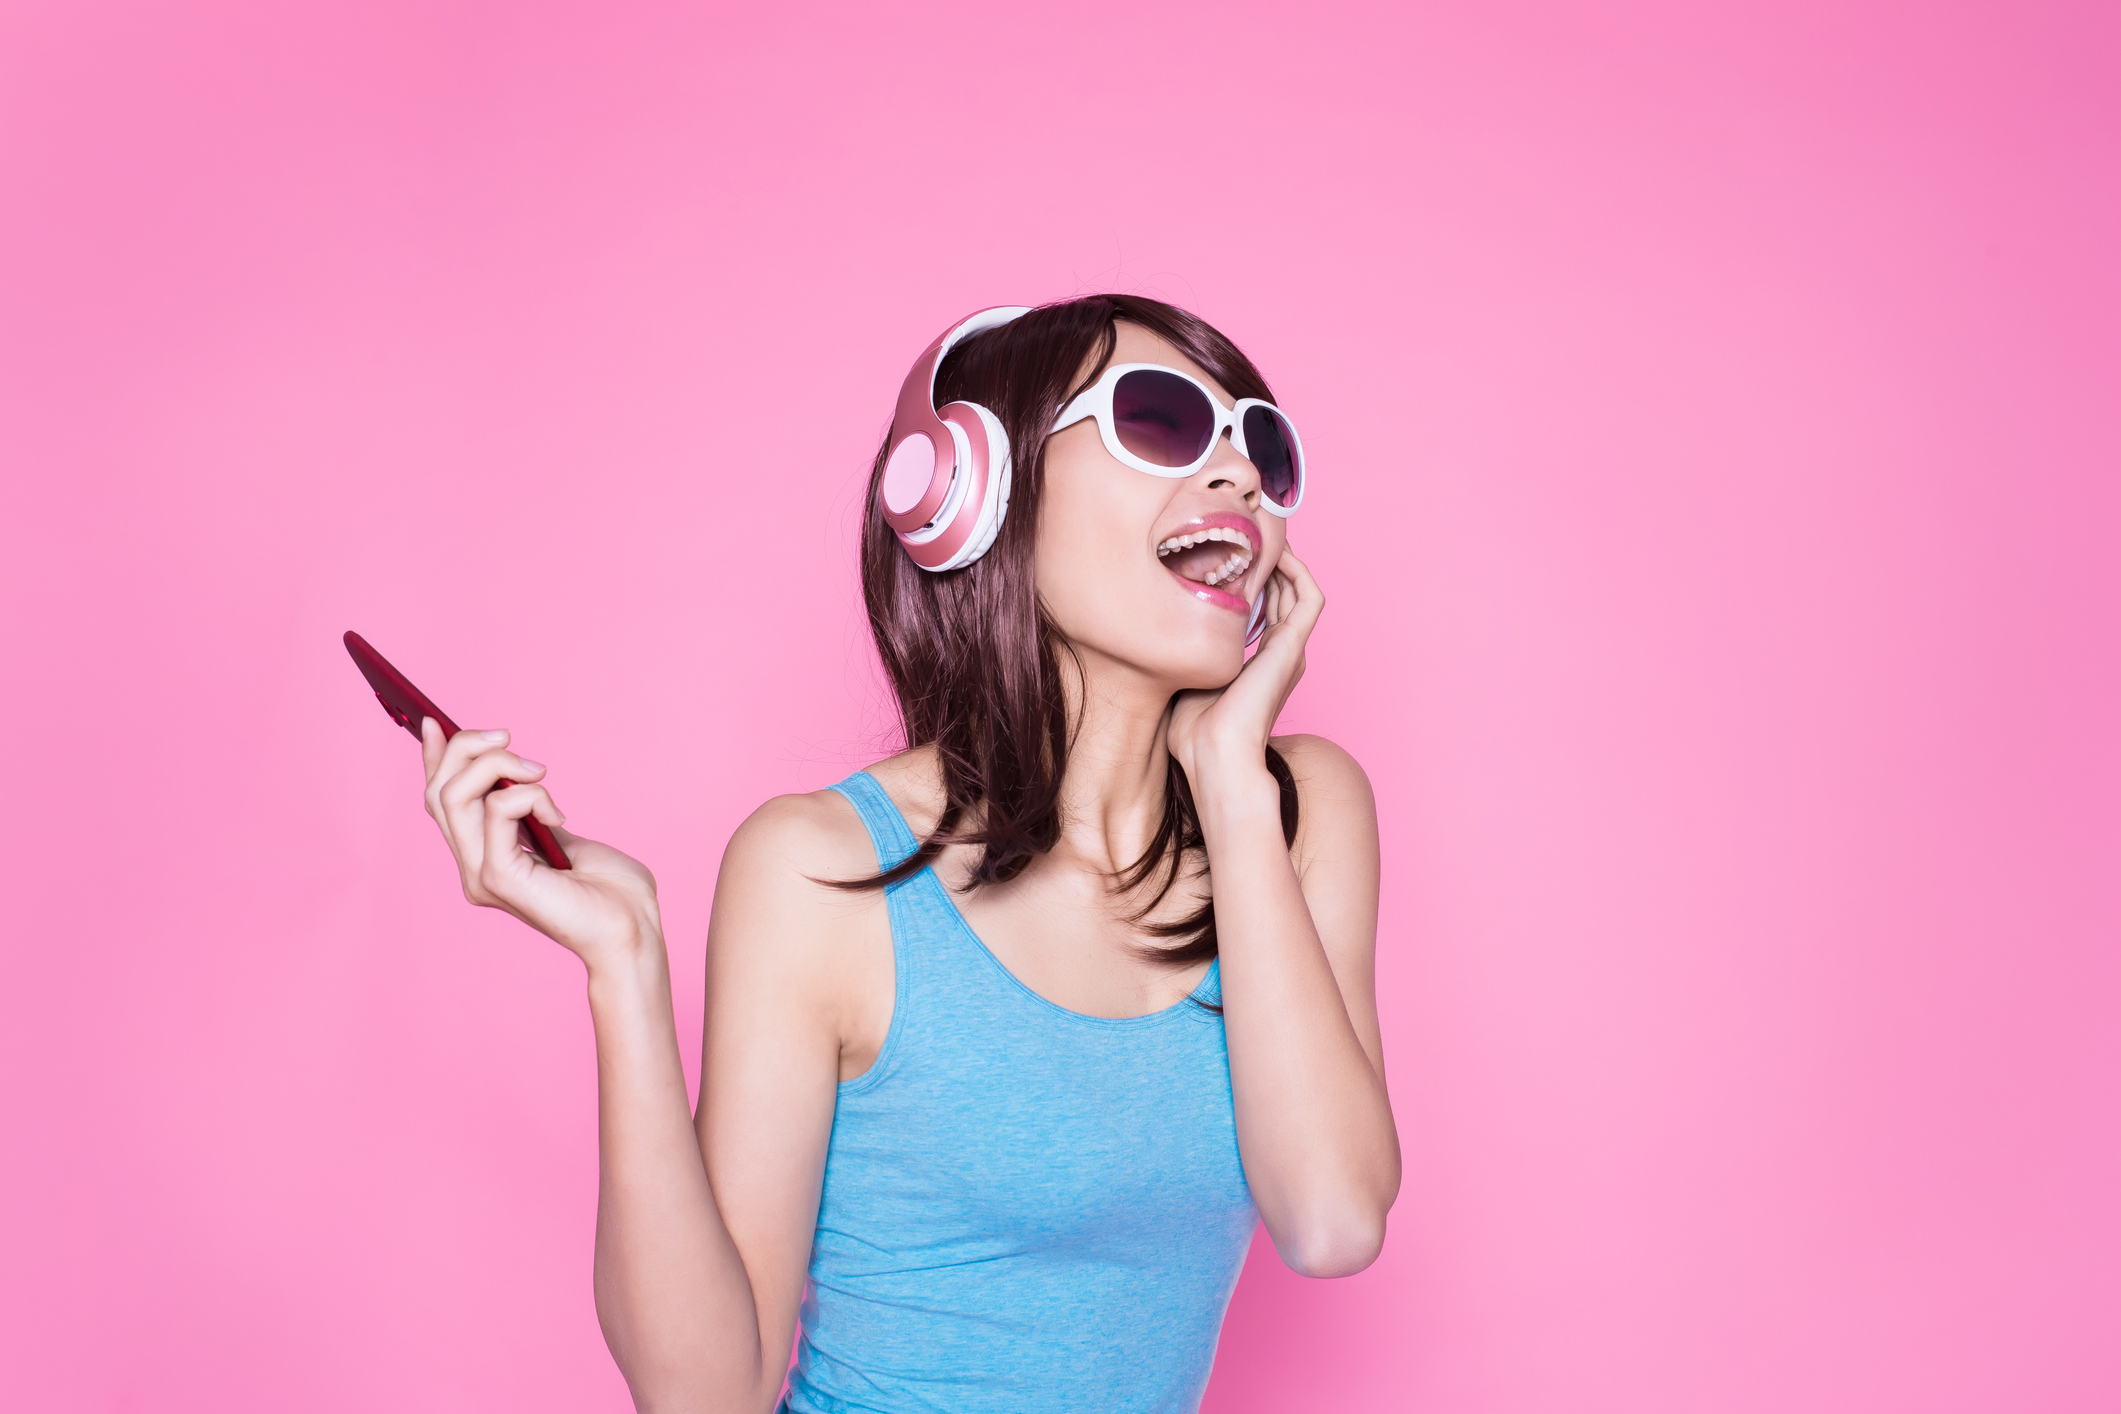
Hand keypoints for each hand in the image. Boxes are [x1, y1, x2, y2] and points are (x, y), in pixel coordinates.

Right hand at [421, 718, 661, 969]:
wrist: (633, 930)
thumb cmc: (611, 888)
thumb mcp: (561, 833)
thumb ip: (529, 809)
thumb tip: (513, 770)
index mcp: (484, 858)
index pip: (440, 803)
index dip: (433, 760)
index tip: (434, 722)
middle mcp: (473, 868)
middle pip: (437, 793)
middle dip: (468, 749)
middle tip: (509, 738)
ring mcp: (481, 876)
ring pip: (453, 795)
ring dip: (497, 765)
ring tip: (540, 772)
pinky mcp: (499, 879)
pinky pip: (496, 809)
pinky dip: (530, 796)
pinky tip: (558, 817)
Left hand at [1167, 544, 1323, 791]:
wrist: (1213, 754)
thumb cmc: (1194, 730)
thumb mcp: (1187, 676)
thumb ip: (1186, 650)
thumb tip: (1158, 625)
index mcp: (1262, 665)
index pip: (1267, 610)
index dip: (1254, 580)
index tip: (1229, 555)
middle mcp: (1283, 655)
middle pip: (1285, 594)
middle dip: (1268, 562)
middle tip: (1247, 534)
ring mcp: (1291, 650)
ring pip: (1300, 590)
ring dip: (1284, 559)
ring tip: (1262, 533)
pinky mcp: (1293, 647)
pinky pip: (1309, 596)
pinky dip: (1297, 571)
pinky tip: (1274, 552)